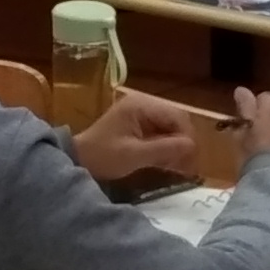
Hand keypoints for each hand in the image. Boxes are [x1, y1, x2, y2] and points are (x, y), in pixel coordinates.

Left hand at [74, 90, 206, 185]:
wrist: (77, 160)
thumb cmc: (103, 156)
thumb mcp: (134, 155)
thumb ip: (164, 149)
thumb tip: (192, 146)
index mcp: (141, 105)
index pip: (177, 116)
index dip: (187, 138)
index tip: (190, 161)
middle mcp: (143, 102)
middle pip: (176, 119)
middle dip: (183, 142)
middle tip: (186, 166)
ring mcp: (140, 111)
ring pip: (170, 126)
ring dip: (175, 145)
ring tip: (177, 166)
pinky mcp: (137, 122)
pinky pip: (160, 131)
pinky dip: (165, 145)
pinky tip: (166, 161)